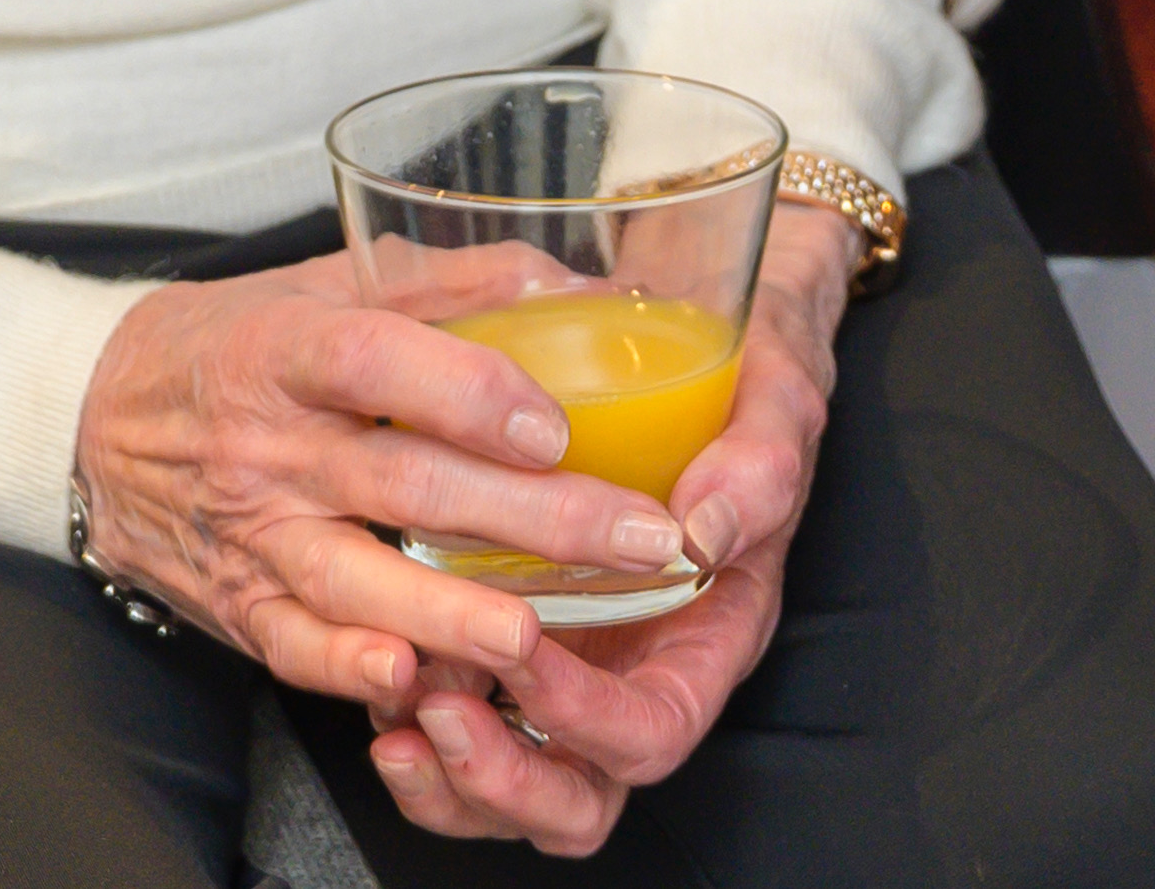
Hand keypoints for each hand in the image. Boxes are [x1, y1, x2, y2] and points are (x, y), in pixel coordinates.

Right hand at [69, 252, 693, 718]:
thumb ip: (452, 283)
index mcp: (290, 348)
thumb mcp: (327, 284)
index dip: (467, 392)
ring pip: (357, 580)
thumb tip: (574, 281)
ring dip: (452, 613)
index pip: (378, 363)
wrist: (92, 419)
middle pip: (405, 484)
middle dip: (533, 519)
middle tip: (637, 538)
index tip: (554, 424)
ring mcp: (251, 532)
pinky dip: (350, 668)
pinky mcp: (236, 602)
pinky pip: (295, 646)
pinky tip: (411, 680)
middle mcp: (268, 445)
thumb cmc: (236, 342)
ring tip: (537, 635)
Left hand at [357, 205, 858, 851]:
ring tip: (391, 710)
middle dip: (498, 778)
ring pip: (505, 788)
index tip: (522, 647)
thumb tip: (703, 531)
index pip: (650, 732)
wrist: (704, 353)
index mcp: (707, 641)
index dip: (584, 719)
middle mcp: (637, 674)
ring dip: (443, 771)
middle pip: (573, 801)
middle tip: (437, 712)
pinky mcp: (511, 645)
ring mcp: (571, 670)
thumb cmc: (749, 390)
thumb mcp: (778, 407)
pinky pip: (456, 729)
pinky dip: (410, 724)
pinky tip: (376, 673)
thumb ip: (760, 466)